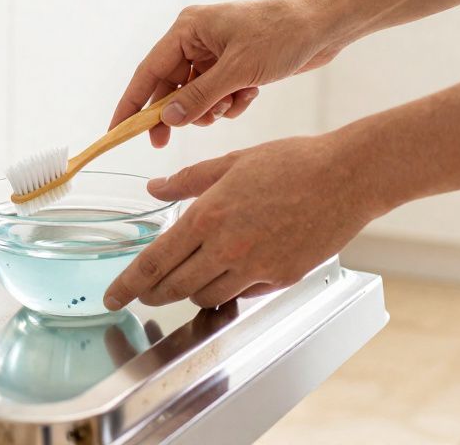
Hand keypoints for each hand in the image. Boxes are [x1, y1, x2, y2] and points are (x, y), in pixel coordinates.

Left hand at [102, 134, 382, 309]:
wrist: (347, 177)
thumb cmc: (291, 162)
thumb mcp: (230, 162)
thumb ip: (186, 181)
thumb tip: (153, 189)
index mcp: (207, 216)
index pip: (154, 262)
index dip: (127, 284)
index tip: (112, 297)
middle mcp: (227, 248)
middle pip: (174, 287)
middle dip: (151, 293)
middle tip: (141, 293)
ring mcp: (255, 268)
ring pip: (205, 296)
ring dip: (188, 292)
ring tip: (184, 280)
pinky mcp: (280, 278)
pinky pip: (240, 294)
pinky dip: (225, 289)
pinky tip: (225, 275)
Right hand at [111, 0, 345, 147]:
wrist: (325, 25)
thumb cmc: (282, 35)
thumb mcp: (237, 71)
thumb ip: (198, 97)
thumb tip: (166, 119)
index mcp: (188, 29)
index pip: (147, 71)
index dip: (130, 103)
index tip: (116, 130)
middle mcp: (196, 39)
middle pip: (168, 86)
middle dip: (174, 113)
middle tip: (163, 144)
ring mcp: (215, 52)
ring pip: (194, 95)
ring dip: (209, 109)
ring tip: (230, 105)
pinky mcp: (234, 64)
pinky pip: (217, 94)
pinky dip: (229, 102)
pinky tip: (249, 95)